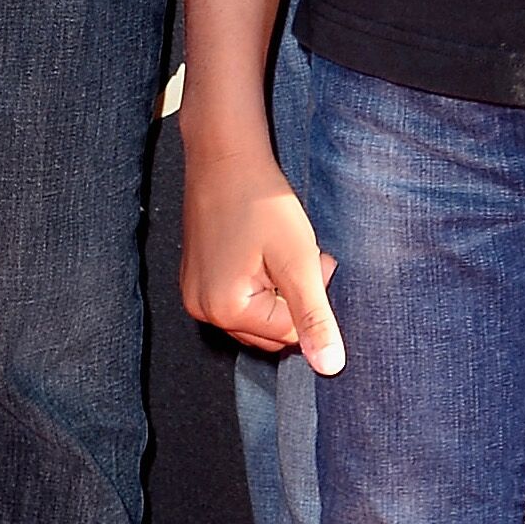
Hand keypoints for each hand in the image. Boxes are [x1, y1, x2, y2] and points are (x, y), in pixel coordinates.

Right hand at [181, 140, 343, 373]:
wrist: (225, 156)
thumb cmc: (262, 202)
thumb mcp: (299, 260)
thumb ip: (314, 316)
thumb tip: (330, 368)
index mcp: (225, 310)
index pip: (289, 334)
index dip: (311, 297)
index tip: (314, 259)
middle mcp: (202, 310)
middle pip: (270, 331)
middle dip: (293, 298)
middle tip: (302, 255)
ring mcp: (195, 295)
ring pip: (257, 316)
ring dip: (278, 291)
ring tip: (281, 251)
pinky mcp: (196, 279)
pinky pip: (239, 299)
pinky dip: (259, 283)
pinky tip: (262, 251)